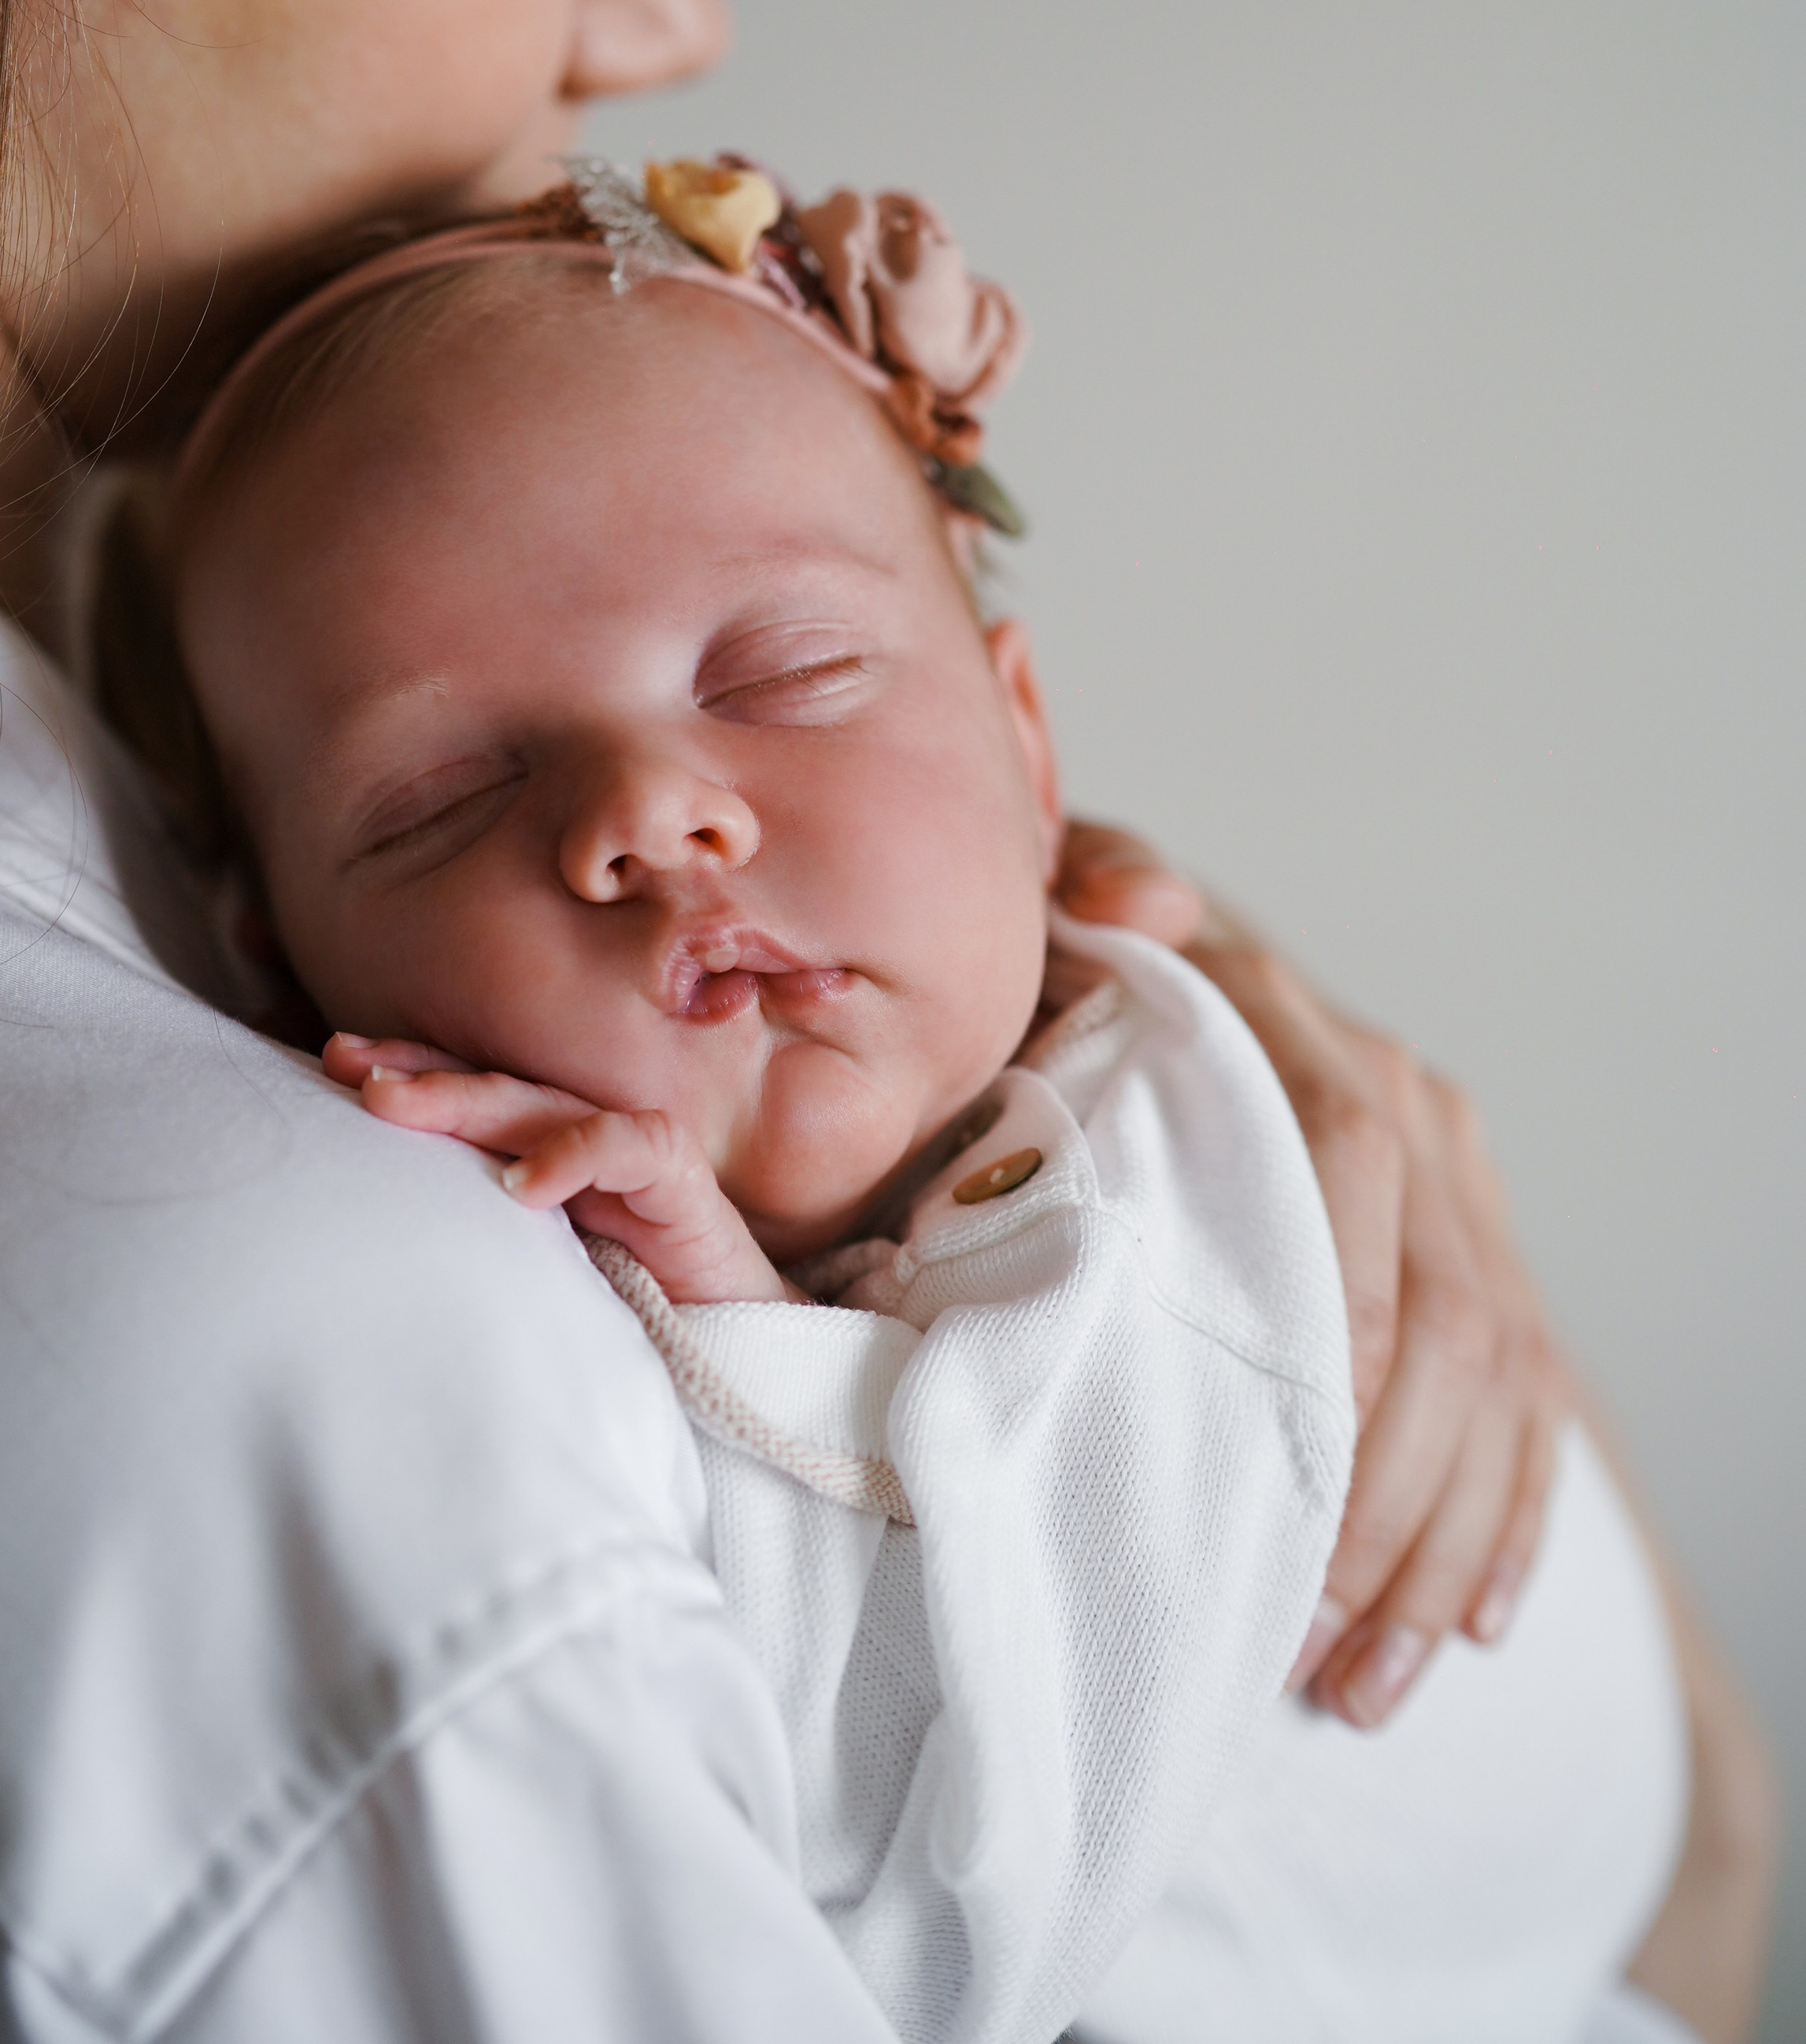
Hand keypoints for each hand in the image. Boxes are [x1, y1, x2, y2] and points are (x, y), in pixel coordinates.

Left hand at [322, 1031, 792, 1305]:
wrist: (736, 1349)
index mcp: (546, 1153)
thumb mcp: (532, 1271)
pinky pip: (624, 1145)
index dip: (408, 1071)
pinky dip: (572, 1154)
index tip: (331, 1062)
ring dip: (465, 1099)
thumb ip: (476, 1239)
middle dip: (417, 1071)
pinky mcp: (679, 1179)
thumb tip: (374, 1234)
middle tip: (344, 1063)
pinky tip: (520, 1182)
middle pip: (492, 1089)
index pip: (472, 1096)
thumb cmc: (630, 1312)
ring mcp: (632, 1148)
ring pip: (541, 1104)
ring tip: (394, 1104)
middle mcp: (584, 1138)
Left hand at [1056, 822, 1568, 1728]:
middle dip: (1377, 1501)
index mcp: (1290, 1023)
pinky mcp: (1483, 1247)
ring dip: (1433, 1545)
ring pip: (1491, 1376)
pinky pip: (1531, 1395)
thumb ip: (1091, 900)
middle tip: (1296, 1640)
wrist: (1132, 968)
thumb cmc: (1064, 981)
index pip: (1345, 1178)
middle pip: (1436, 1316)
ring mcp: (1454, 1175)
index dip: (1328, 1345)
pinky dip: (1503, 1517)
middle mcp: (1395, 1091)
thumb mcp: (1053, 930)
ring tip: (1355, 1685)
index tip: (1267, 1501)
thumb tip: (1149, 907)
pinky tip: (1457, 1623)